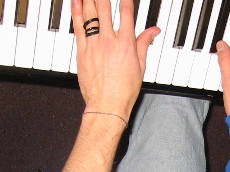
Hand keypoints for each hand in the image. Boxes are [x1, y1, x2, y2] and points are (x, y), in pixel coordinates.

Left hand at [72, 0, 159, 122]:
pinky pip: (78, 28)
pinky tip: (76, 1)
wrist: (107, 104)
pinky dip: (77, 12)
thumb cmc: (124, 90)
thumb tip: (153, 31)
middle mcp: (109, 41)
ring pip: (90, 14)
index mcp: (126, 43)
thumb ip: (144, 43)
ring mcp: (94, 45)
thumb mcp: (140, 65)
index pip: (126, 11)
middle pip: (105, 8)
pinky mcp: (82, 52)